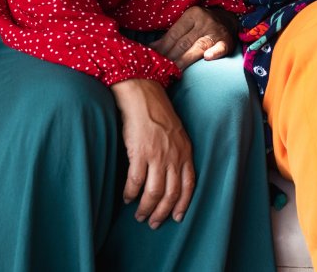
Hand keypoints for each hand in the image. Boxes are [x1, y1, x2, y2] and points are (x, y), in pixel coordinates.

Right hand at [111, 78, 194, 228]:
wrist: (142, 93)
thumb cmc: (157, 111)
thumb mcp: (176, 133)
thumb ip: (177, 152)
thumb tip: (170, 174)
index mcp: (185, 151)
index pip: (189, 185)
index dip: (183, 204)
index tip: (177, 217)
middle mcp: (174, 156)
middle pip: (171, 193)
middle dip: (162, 212)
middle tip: (153, 223)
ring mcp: (158, 156)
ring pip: (154, 193)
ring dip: (146, 208)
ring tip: (139, 215)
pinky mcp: (140, 153)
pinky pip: (135, 182)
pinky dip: (131, 193)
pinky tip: (127, 198)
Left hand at [151, 6, 234, 70]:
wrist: (229, 19)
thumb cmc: (202, 24)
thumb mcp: (187, 24)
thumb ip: (171, 36)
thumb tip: (152, 48)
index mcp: (192, 15)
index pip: (174, 33)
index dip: (163, 47)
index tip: (154, 59)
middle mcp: (204, 22)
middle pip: (184, 42)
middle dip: (171, 56)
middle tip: (161, 68)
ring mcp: (216, 32)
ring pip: (198, 46)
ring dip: (185, 59)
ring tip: (175, 70)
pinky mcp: (227, 41)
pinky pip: (221, 47)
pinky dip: (215, 52)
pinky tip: (207, 58)